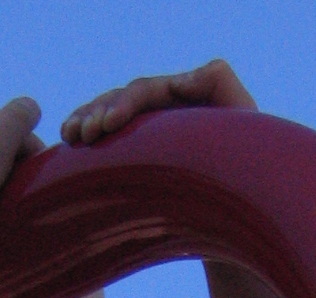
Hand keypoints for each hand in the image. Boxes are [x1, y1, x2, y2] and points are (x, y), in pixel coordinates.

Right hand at [61, 59, 254, 146]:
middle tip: (82, 135)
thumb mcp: (241, 119)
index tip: (106, 125)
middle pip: (122, 100)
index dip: (123, 104)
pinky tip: (67, 144)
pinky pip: (109, 141)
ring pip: (110, 116)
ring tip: (70, 135)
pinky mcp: (140, 155)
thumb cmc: (248, 164)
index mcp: (183, 98)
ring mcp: (151, 131)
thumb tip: (179, 77)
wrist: (246, 202)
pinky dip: (87, 137)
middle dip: (98, 112)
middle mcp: (164, 109)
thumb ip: (220, 83)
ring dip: (86, 120)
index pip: (145, 92)